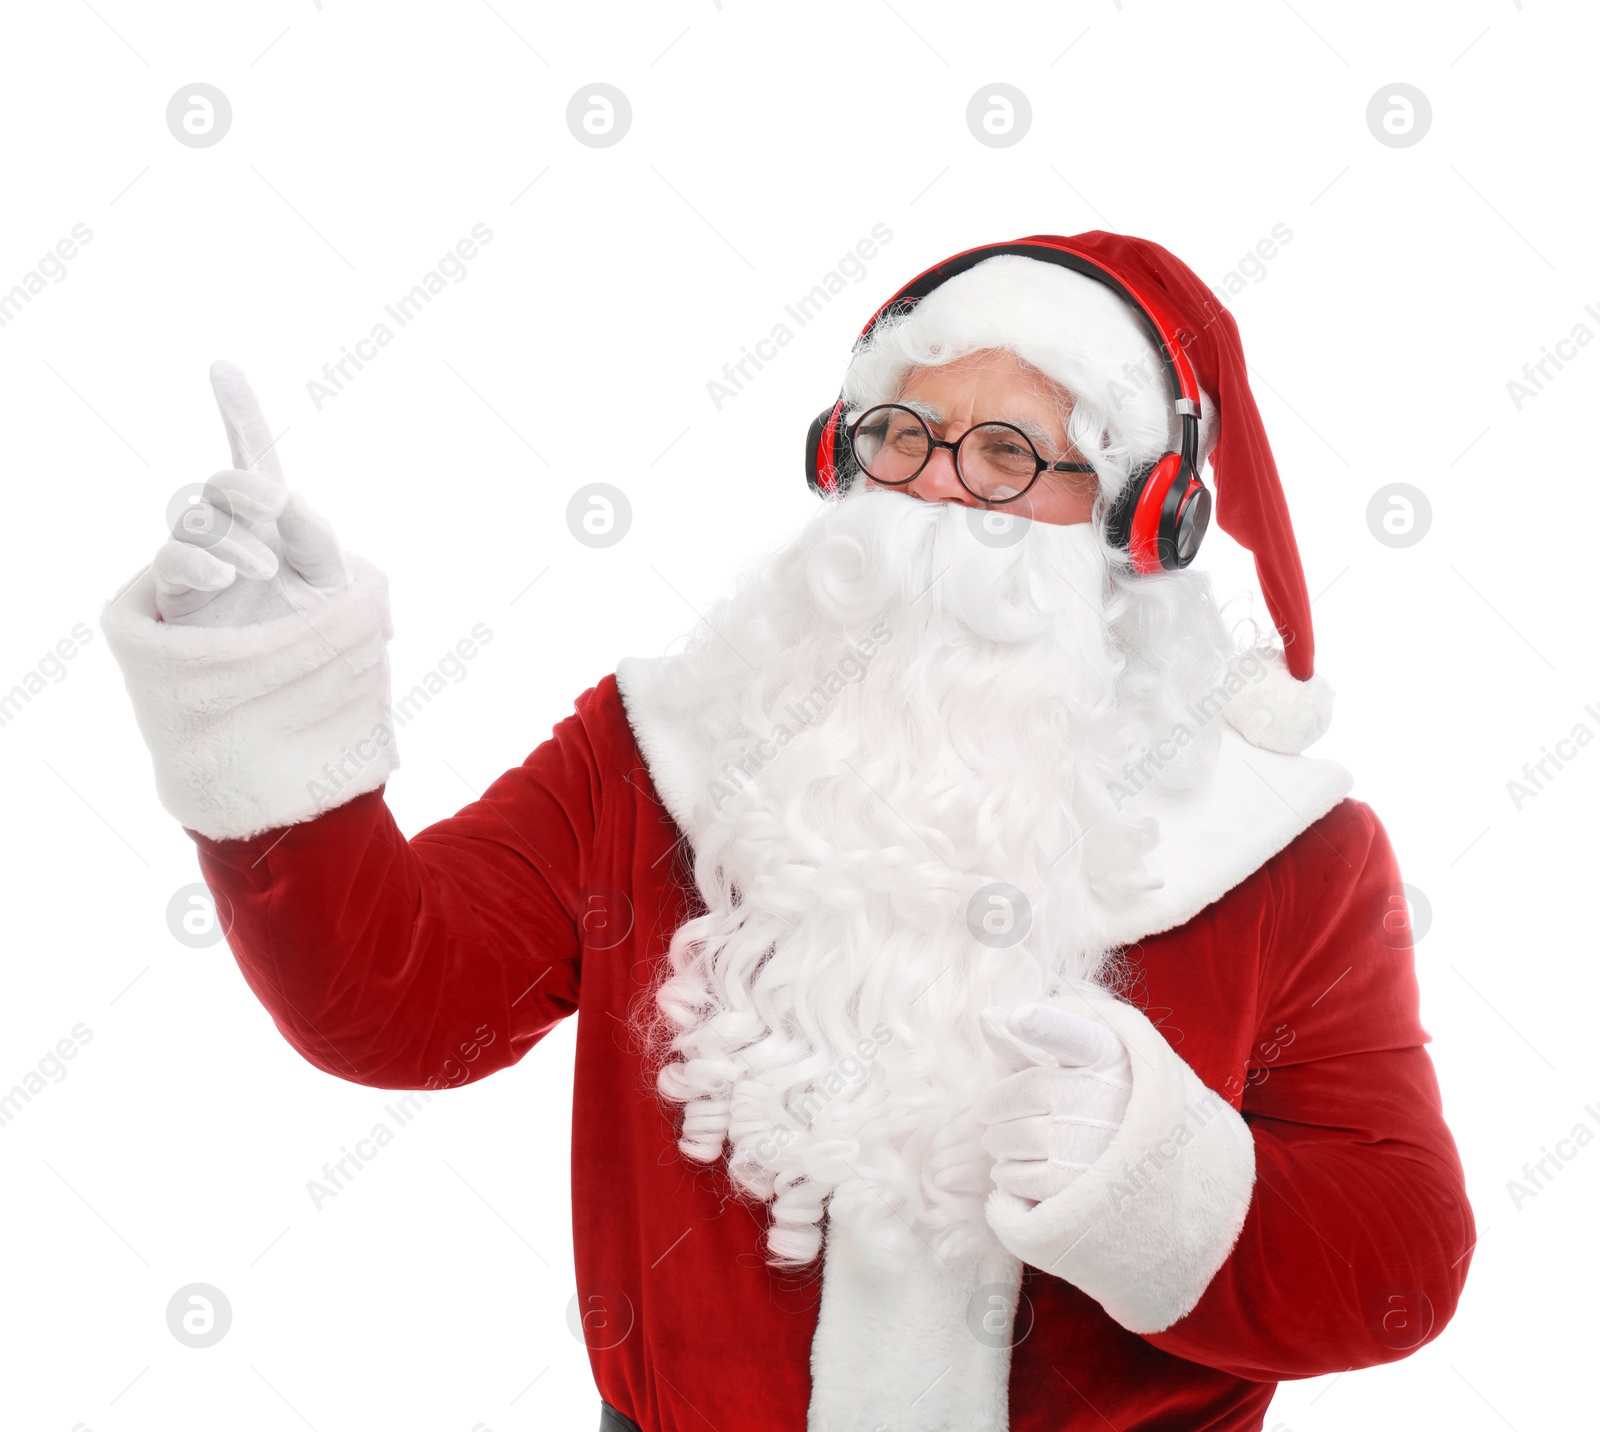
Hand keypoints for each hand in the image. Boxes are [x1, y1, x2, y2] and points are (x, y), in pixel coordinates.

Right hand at [155, 360, 348, 625]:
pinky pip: (174, 562)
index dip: (239, 414)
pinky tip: (224, 577)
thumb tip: (288, 499)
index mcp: (275, 520)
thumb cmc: (322, 635)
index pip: (255, 459)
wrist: (302, 693)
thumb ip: (318, 539)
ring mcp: (203, 562)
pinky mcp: (179, 596)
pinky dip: (198, 563)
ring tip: (264, 568)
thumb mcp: (338, 584)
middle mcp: (234, 532)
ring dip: (234, 540)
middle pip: (224, 485)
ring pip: (199, 522)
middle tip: (276, 506)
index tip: (222, 367)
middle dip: (245, 487)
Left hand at [977, 1002, 1133, 1204]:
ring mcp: (1092, 1143)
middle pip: (1013, 1098)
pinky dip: (1005, 1174)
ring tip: (1013, 1138)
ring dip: (998, 1141)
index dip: (1045, 1025)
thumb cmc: (1094, 1101)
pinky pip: (1015, 1177)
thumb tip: (986, 1017)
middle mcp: (1104, 1097)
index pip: (1074, 1036)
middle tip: (996, 1113)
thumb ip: (1026, 1043)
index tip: (1019, 1016)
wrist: (1144, 1164)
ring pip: (1008, 1140)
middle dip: (994, 1108)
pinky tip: (1022, 1164)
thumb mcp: (1072, 1065)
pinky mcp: (1079, 1185)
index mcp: (1106, 1055)